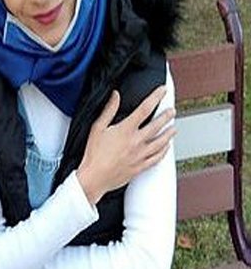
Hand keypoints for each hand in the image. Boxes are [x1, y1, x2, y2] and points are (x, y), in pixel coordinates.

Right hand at [77, 87, 175, 204]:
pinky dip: (164, 151)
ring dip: (169, 133)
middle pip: (157, 125)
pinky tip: (166, 148)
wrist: (94, 178)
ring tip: (173, 128)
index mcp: (126, 130)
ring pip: (161, 142)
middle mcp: (137, 141)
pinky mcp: (141, 166)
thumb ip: (108, 110)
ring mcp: (141, 154)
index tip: (162, 91)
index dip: (155, 97)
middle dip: (167, 116)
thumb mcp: (97, 128)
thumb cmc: (93, 155)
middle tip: (172, 111)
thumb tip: (115, 96)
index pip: (145, 109)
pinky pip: (158, 158)